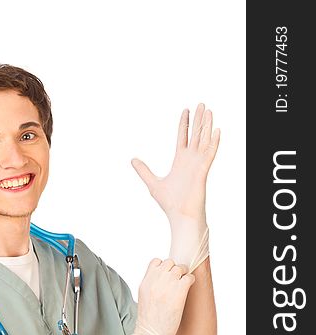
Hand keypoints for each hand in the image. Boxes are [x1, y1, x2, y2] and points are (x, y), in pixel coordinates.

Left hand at [131, 103, 219, 224]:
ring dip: (207, 125)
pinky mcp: (203, 171)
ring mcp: (198, 164)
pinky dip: (213, 142)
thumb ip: (144, 170)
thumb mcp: (152, 183)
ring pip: (204, 140)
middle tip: (201, 104)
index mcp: (180, 161)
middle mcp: (191, 160)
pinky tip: (216, 130)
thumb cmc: (170, 203)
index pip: (183, 137)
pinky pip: (210, 153)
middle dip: (198, 120)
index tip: (186, 110)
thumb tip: (132, 160)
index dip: (184, 124)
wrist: (180, 216)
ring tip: (209, 110)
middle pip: (196, 135)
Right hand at [133, 258, 195, 334]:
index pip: (156, 261)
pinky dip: (191, 281)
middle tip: (178, 281)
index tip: (167, 276)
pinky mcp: (179, 292)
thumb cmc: (148, 322)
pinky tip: (187, 291)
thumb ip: (151, 286)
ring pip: (180, 268)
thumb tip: (161, 281)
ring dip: (184, 275)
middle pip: (170, 262)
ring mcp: (167, 285)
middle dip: (175, 270)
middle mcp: (155, 280)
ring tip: (183, 286)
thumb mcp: (143, 298)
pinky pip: (189, 277)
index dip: (164, 267)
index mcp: (145, 282)